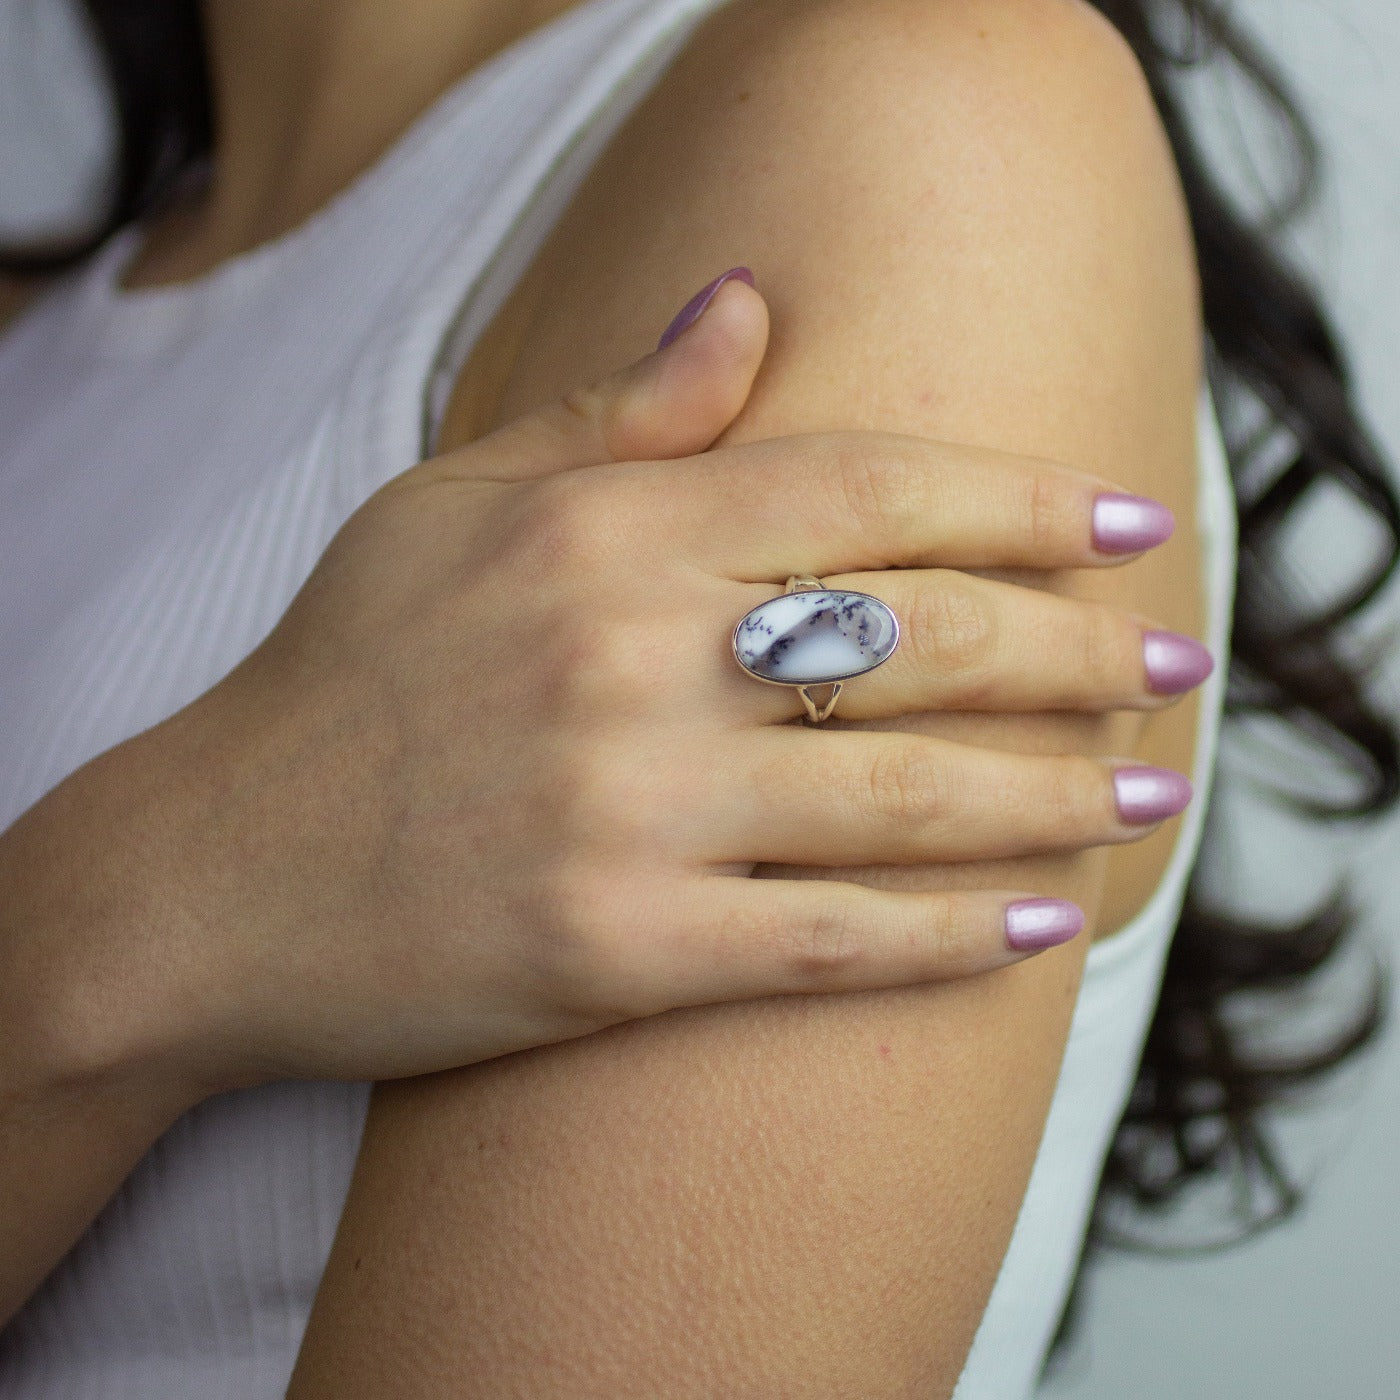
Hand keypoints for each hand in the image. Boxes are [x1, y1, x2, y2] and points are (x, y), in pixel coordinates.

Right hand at [93, 273, 1206, 1091]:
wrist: (212, 874)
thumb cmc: (342, 678)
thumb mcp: (454, 505)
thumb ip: (614, 414)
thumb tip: (747, 306)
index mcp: (602, 533)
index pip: (864, 488)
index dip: (1020, 499)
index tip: (1126, 522)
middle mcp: (627, 661)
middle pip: (918, 637)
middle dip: (1075, 648)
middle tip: (1176, 662)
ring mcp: (625, 814)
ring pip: (901, 797)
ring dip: (1050, 795)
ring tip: (1141, 791)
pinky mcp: (613, 954)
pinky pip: (828, 941)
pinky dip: (950, 936)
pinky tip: (1037, 924)